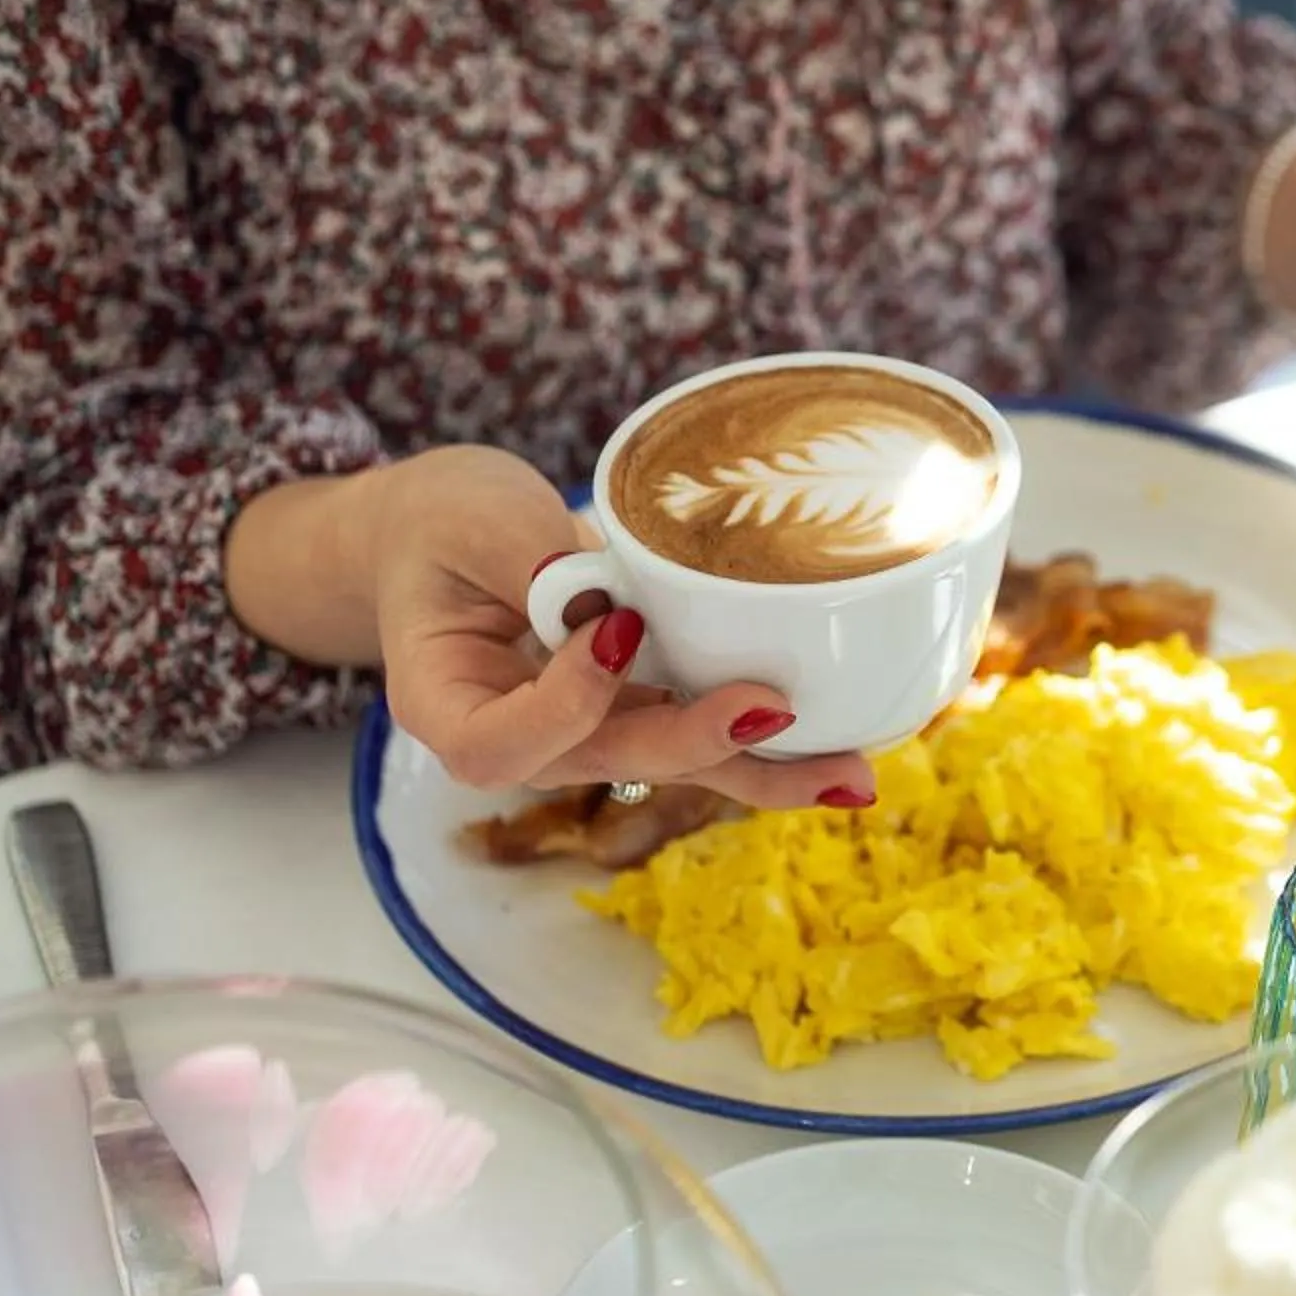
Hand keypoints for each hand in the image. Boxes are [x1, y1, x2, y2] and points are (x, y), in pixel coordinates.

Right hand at [228, 446, 877, 808]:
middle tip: (770, 706)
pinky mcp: (640, 709)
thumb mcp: (470, 519)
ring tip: (851, 776)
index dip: (566, 702)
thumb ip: (528, 559)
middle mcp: (522, 740)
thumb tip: (606, 597)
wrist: (444, 534)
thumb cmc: (443, 522)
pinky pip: (707, 741)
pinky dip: (774, 751)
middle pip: (607, 763)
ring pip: (675, 768)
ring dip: (765, 774)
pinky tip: (845, 761)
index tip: (616, 627)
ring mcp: (588, 733)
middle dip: (696, 743)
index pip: (498, 745)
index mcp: (447, 705)